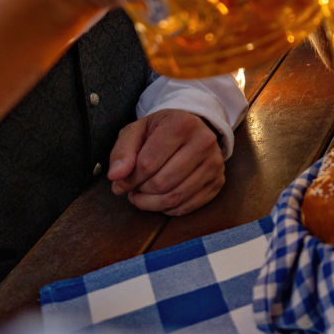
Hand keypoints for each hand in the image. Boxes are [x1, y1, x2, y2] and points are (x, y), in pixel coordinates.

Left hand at [108, 109, 225, 213]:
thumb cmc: (160, 131)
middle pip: (161, 184)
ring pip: (174, 198)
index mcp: (181, 124)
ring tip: (143, 194)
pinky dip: (167, 208)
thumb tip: (115, 177)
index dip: (128, 179)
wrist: (191, 128)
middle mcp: (203, 142)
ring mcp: (214, 163)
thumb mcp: (136, 131)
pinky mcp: (218, 182)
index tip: (121, 180)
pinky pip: (187, 207)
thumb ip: (122, 152)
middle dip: (141, 191)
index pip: (147, 164)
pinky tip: (160, 197)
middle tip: (133, 187)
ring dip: (151, 203)